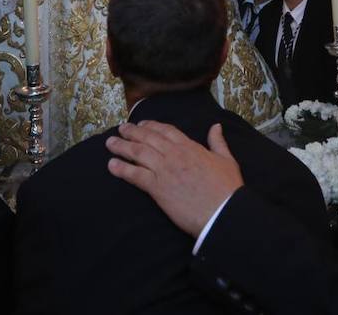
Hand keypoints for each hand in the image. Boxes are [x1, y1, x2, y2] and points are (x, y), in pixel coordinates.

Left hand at [106, 121, 242, 236]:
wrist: (222, 212)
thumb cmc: (227, 189)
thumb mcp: (226, 160)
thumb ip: (218, 142)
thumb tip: (215, 126)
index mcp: (190, 147)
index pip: (166, 131)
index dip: (151, 126)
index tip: (141, 124)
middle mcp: (174, 155)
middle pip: (148, 138)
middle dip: (132, 132)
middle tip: (120, 129)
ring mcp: (164, 170)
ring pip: (138, 153)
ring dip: (122, 146)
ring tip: (110, 143)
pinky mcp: (157, 188)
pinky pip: (135, 175)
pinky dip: (122, 169)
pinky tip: (112, 165)